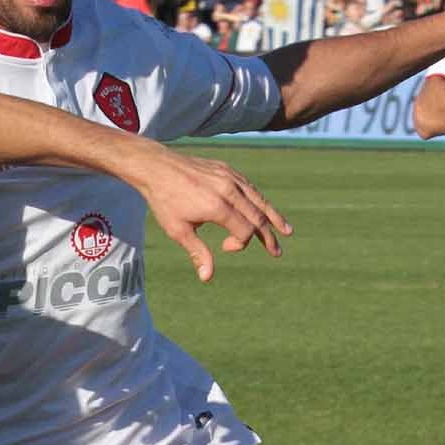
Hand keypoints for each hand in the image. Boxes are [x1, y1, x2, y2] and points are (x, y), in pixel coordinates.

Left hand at [132, 147, 290, 282]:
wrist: (157, 167)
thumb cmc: (165, 201)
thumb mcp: (178, 231)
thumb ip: (198, 253)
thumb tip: (207, 278)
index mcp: (218, 206)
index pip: (245, 230)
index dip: (240, 244)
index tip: (224, 248)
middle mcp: (229, 190)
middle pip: (258, 216)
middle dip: (269, 236)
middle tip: (277, 252)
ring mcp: (230, 177)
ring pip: (258, 200)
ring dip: (273, 217)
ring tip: (287, 230)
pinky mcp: (227, 170)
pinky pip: (249, 188)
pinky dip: (259, 201)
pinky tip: (264, 210)